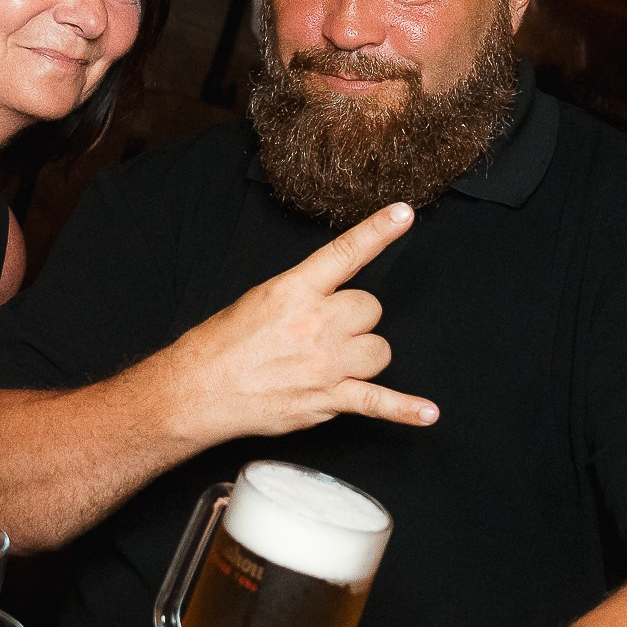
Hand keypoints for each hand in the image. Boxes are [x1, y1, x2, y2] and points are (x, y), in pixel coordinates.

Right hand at [163, 202, 431, 440]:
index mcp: (295, 290)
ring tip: (334, 360)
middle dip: (354, 318)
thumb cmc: (221, 345)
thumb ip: (301, 294)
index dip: (379, 230)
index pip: (346, 253)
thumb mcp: (259, 299)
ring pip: (379, 349)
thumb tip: (330, 299)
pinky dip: (405, 409)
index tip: (404, 214)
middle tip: (325, 331)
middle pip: (370, 309)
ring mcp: (326, 363)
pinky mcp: (328, 399)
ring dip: (364, 353)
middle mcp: (316, 323)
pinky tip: (427, 412)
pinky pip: (378, 402)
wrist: (199, 390)